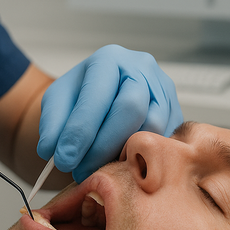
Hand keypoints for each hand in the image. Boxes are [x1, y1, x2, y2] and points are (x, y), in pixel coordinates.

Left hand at [37, 45, 182, 181]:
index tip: (63, 159)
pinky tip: (118, 166)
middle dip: (102, 147)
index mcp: (110, 59)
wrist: (105, 95)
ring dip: (121, 156)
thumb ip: (53, 123)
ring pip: (151, 129)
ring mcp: (164, 91)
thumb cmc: (83, 96)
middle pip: (131, 110)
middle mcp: (142, 69)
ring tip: (98, 167)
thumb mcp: (58, 102)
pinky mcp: (177, 114)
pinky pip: (164, 142)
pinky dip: (140, 159)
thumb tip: (52, 150)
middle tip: (79, 171)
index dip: (80, 132)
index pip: (98, 96)